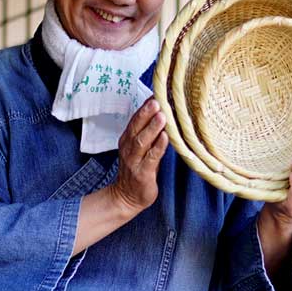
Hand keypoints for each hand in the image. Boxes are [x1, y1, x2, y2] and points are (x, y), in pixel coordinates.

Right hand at [108, 98, 168, 215]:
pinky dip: (158, 147)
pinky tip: (165, 137)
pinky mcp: (143, 173)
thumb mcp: (140, 149)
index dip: (144, 107)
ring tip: (162, 116)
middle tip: (157, 100)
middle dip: (146, 113)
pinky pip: (151, 158)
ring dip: (152, 127)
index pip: (135, 120)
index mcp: (127, 140)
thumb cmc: (138, 170)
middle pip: (136, 127)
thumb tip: (162, 113)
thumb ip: (148, 133)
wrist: (126, 197)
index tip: (155, 93)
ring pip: (142, 141)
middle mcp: (128, 148)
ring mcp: (135, 161)